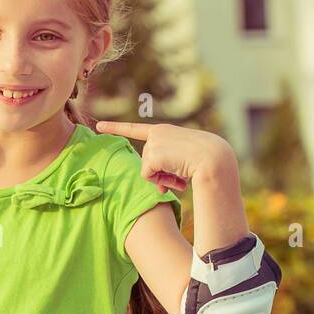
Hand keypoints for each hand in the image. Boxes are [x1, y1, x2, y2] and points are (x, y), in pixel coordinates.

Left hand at [94, 120, 233, 194]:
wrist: (214, 159)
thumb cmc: (204, 162)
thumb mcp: (183, 162)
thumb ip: (167, 168)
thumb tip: (160, 186)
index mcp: (165, 132)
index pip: (136, 130)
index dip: (115, 128)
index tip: (99, 126)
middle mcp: (157, 133)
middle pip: (145, 162)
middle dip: (160, 173)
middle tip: (180, 173)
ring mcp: (155, 142)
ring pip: (147, 170)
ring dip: (162, 178)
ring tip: (181, 174)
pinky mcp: (154, 154)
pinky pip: (148, 176)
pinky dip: (160, 181)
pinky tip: (176, 176)